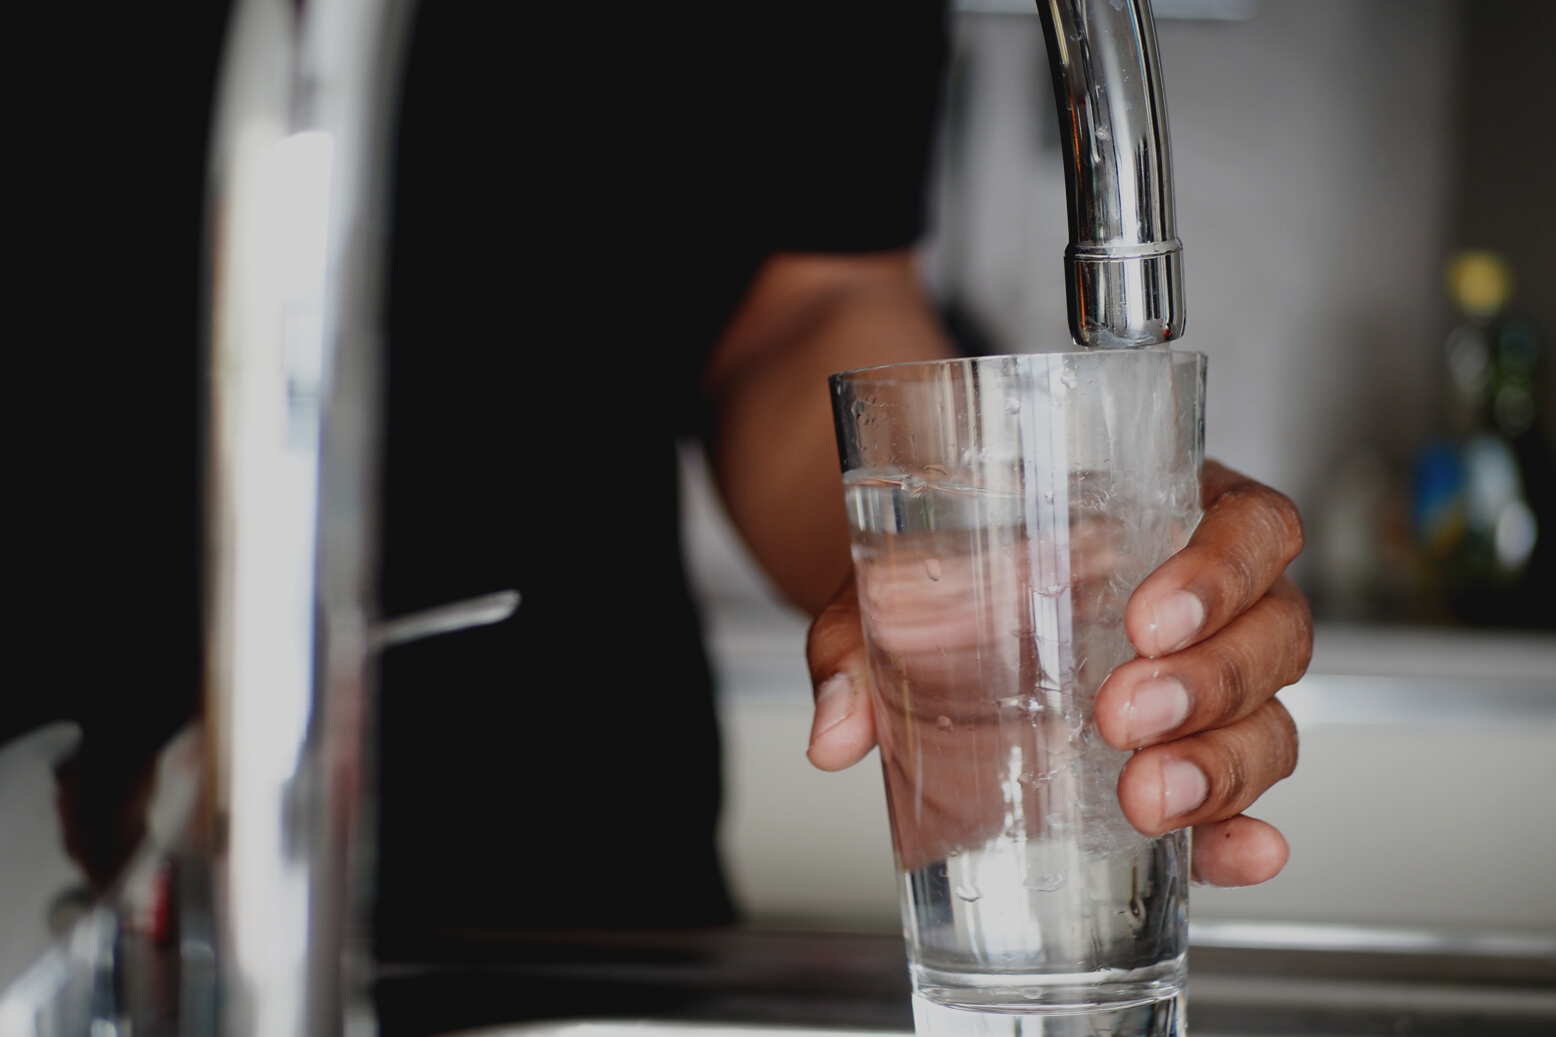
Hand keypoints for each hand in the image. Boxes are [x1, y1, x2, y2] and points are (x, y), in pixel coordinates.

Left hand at [805, 460, 1308, 885]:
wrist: (924, 612)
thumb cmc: (942, 568)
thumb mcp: (895, 575)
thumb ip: (858, 633)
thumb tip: (834, 729)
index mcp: (1165, 513)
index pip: (1253, 525)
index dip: (1225, 571)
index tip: (1149, 619)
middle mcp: (1211, 599)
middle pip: (1275, 632)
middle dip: (1211, 682)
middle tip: (1120, 714)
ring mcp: (1208, 684)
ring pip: (1270, 717)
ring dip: (1222, 764)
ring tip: (1147, 798)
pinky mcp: (1188, 761)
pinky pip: (1242, 800)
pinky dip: (1239, 835)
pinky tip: (1232, 857)